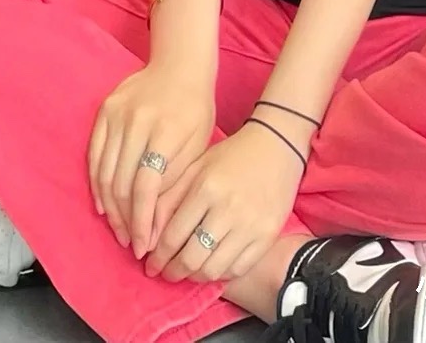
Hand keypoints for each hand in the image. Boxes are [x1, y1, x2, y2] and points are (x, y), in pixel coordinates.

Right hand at [87, 61, 215, 257]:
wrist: (180, 65)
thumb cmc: (195, 109)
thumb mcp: (197, 147)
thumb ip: (175, 184)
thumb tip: (155, 228)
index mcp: (165, 131)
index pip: (146, 188)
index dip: (142, 222)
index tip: (144, 248)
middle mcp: (136, 121)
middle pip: (121, 183)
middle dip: (125, 220)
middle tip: (131, 244)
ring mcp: (116, 113)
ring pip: (104, 172)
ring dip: (109, 207)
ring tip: (119, 230)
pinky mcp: (104, 110)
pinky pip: (94, 154)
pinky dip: (96, 182)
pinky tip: (104, 203)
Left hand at [143, 119, 306, 283]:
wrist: (276, 147)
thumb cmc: (230, 156)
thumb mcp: (196, 166)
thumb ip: (170, 197)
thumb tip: (149, 234)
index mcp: (205, 188)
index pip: (173, 235)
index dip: (158, 256)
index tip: (150, 264)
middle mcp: (227, 209)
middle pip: (192, 258)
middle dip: (173, 271)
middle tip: (165, 273)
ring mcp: (250, 226)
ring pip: (214, 269)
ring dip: (195, 277)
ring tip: (187, 272)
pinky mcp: (267, 236)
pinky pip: (238, 269)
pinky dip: (221, 274)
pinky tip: (211, 267)